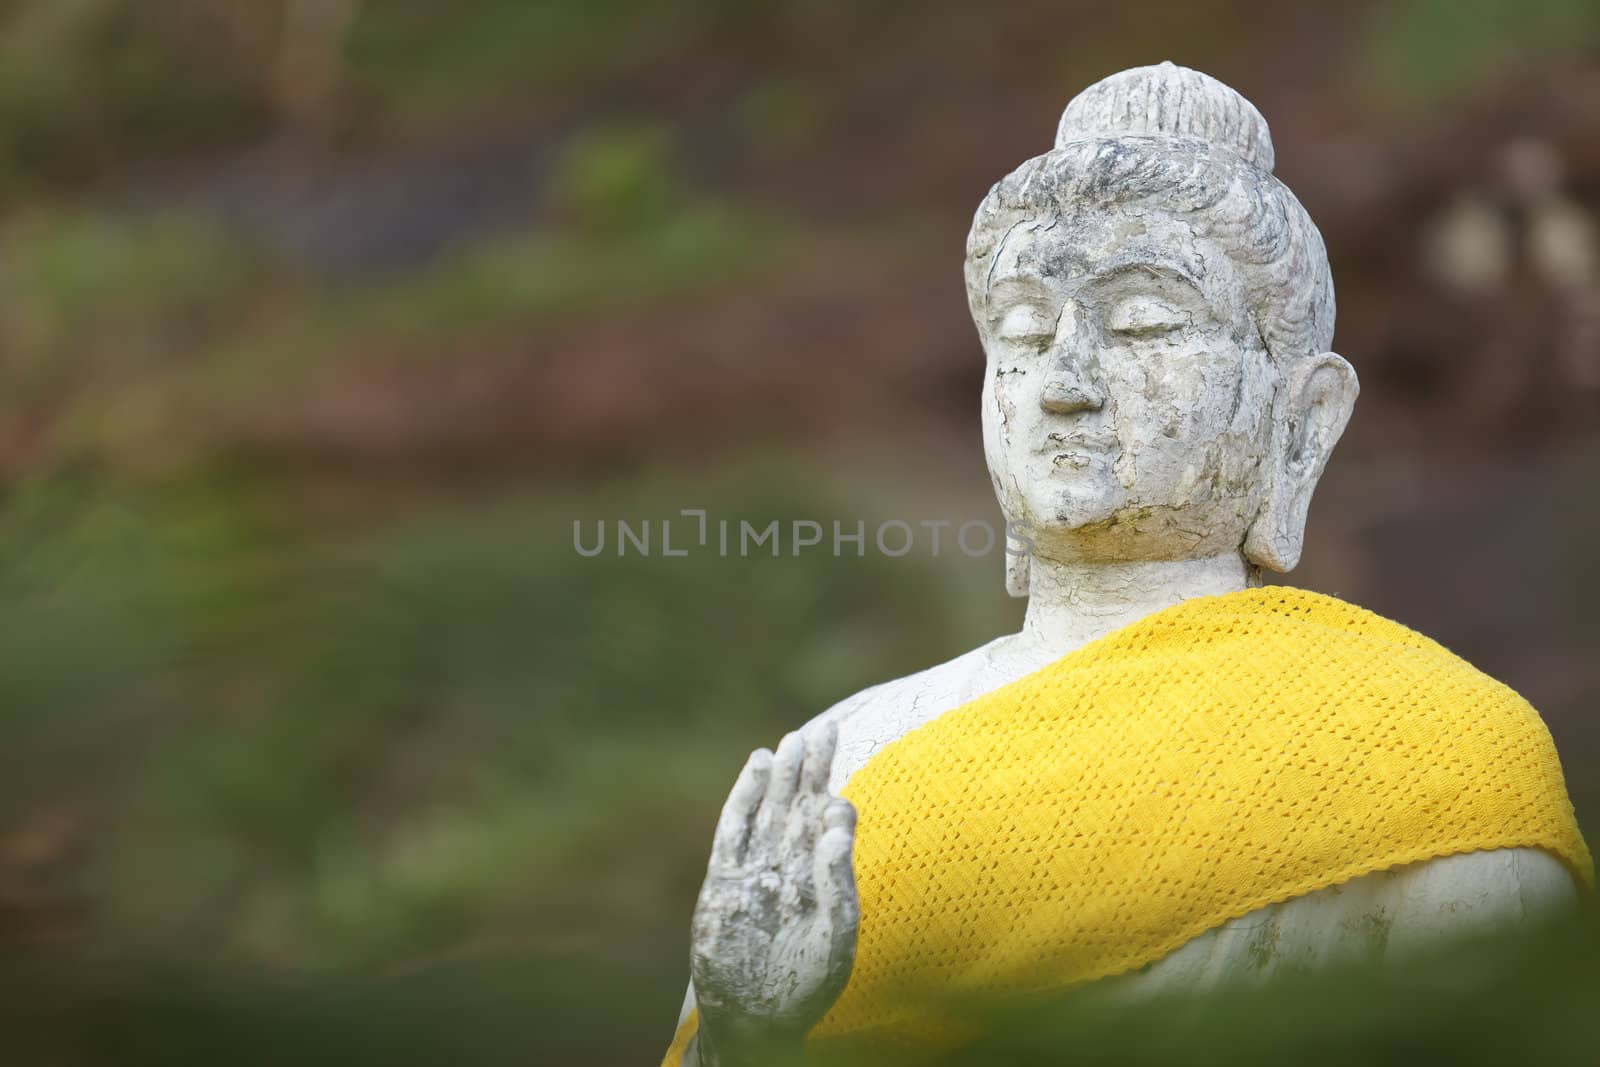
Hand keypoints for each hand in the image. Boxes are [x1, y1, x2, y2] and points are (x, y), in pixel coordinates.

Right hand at [689, 723, 858, 1057]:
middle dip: (814, 768)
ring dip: (783, 774)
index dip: (836, 805)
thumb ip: (839, 880)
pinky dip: (745, 793)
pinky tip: (759, 763)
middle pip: (801, 804)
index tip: (838, 796)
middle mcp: (789, 866)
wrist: (752, 1016)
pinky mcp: (724, 876)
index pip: (830, 826)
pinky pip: (735, 824)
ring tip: (794, 738)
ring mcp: (755, 867)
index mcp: (820, 879)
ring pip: (771, 807)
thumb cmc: (802, 985)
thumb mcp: (835, 935)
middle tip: (825, 728)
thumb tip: (837, 819)